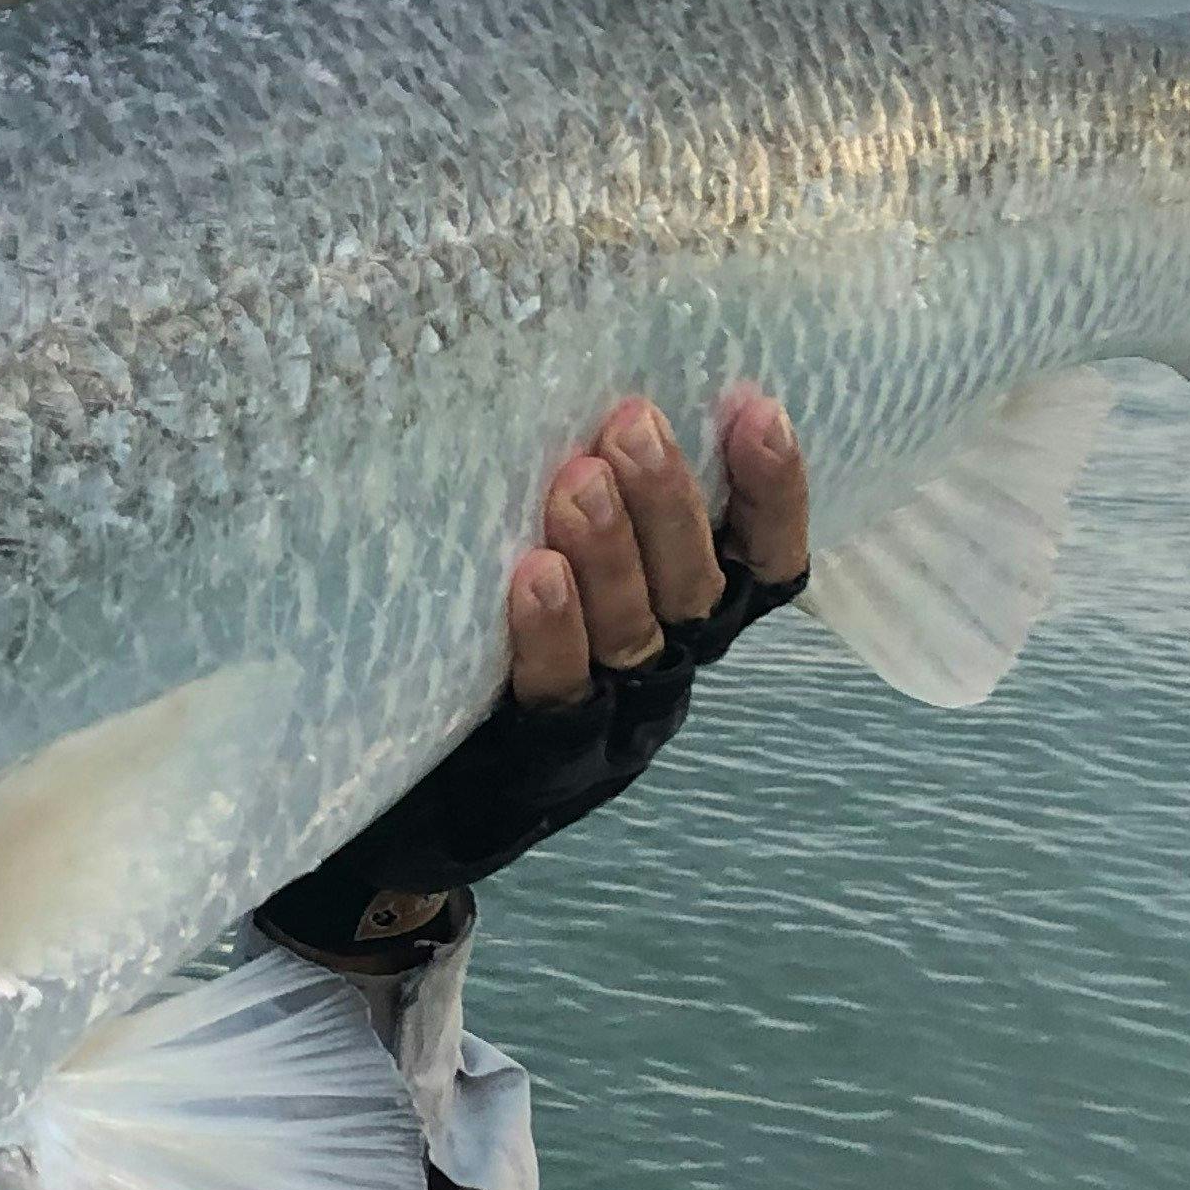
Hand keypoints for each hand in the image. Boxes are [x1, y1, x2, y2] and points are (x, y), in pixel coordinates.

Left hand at [256, 387, 811, 963]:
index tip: (754, 405)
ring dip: (615, 554)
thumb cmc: (490, 660)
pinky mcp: (544, 766)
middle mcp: (668, 675)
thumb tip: (573, 374)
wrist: (413, 816)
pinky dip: (552, 635)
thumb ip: (587, 504)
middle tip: (632, 423)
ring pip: (638, 637)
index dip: (775, 492)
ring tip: (578, 481)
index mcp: (691, 623)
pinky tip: (534, 574)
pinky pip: (560, 697)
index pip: (766, 563)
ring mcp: (613, 727)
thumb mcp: (556, 576)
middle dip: (672, 502)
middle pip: (697, 589)